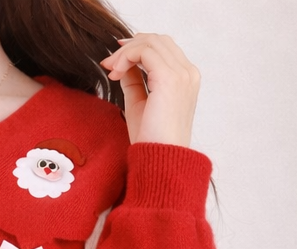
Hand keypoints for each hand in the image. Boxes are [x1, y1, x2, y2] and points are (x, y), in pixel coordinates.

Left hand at [98, 33, 200, 147]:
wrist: (159, 160)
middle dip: (129, 47)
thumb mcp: (139, 104)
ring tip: (111, 70)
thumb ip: (135, 81)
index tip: (115, 63)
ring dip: (125, 52)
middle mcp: (188, 73)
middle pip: (158, 40)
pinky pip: (144, 52)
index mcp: (185, 79)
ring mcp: (181, 74)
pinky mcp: (169, 79)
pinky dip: (126, 57)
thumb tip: (124, 65)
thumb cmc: (150, 140)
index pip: (163, 49)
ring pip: (150, 42)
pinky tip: (115, 73)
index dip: (137, 49)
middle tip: (109, 64)